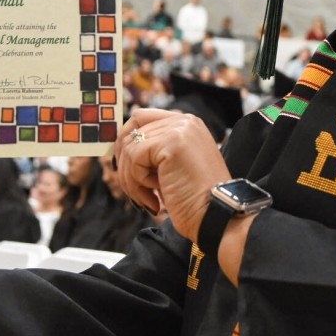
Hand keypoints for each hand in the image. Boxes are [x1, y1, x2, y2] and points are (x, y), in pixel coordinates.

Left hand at [113, 108, 229, 242]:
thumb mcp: (171, 168)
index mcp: (186, 124)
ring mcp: (180, 129)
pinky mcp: (173, 142)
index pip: (141, 118)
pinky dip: (137, 182)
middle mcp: (184, 121)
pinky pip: (134, 157)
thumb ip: (152, 151)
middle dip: (124, 164)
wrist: (216, 216)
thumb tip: (119, 148)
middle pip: (131, 131)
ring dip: (131, 179)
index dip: (125, 141)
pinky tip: (155, 196)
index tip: (121, 166)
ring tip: (148, 198)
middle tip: (133, 189)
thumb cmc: (194, 200)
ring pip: (130, 147)